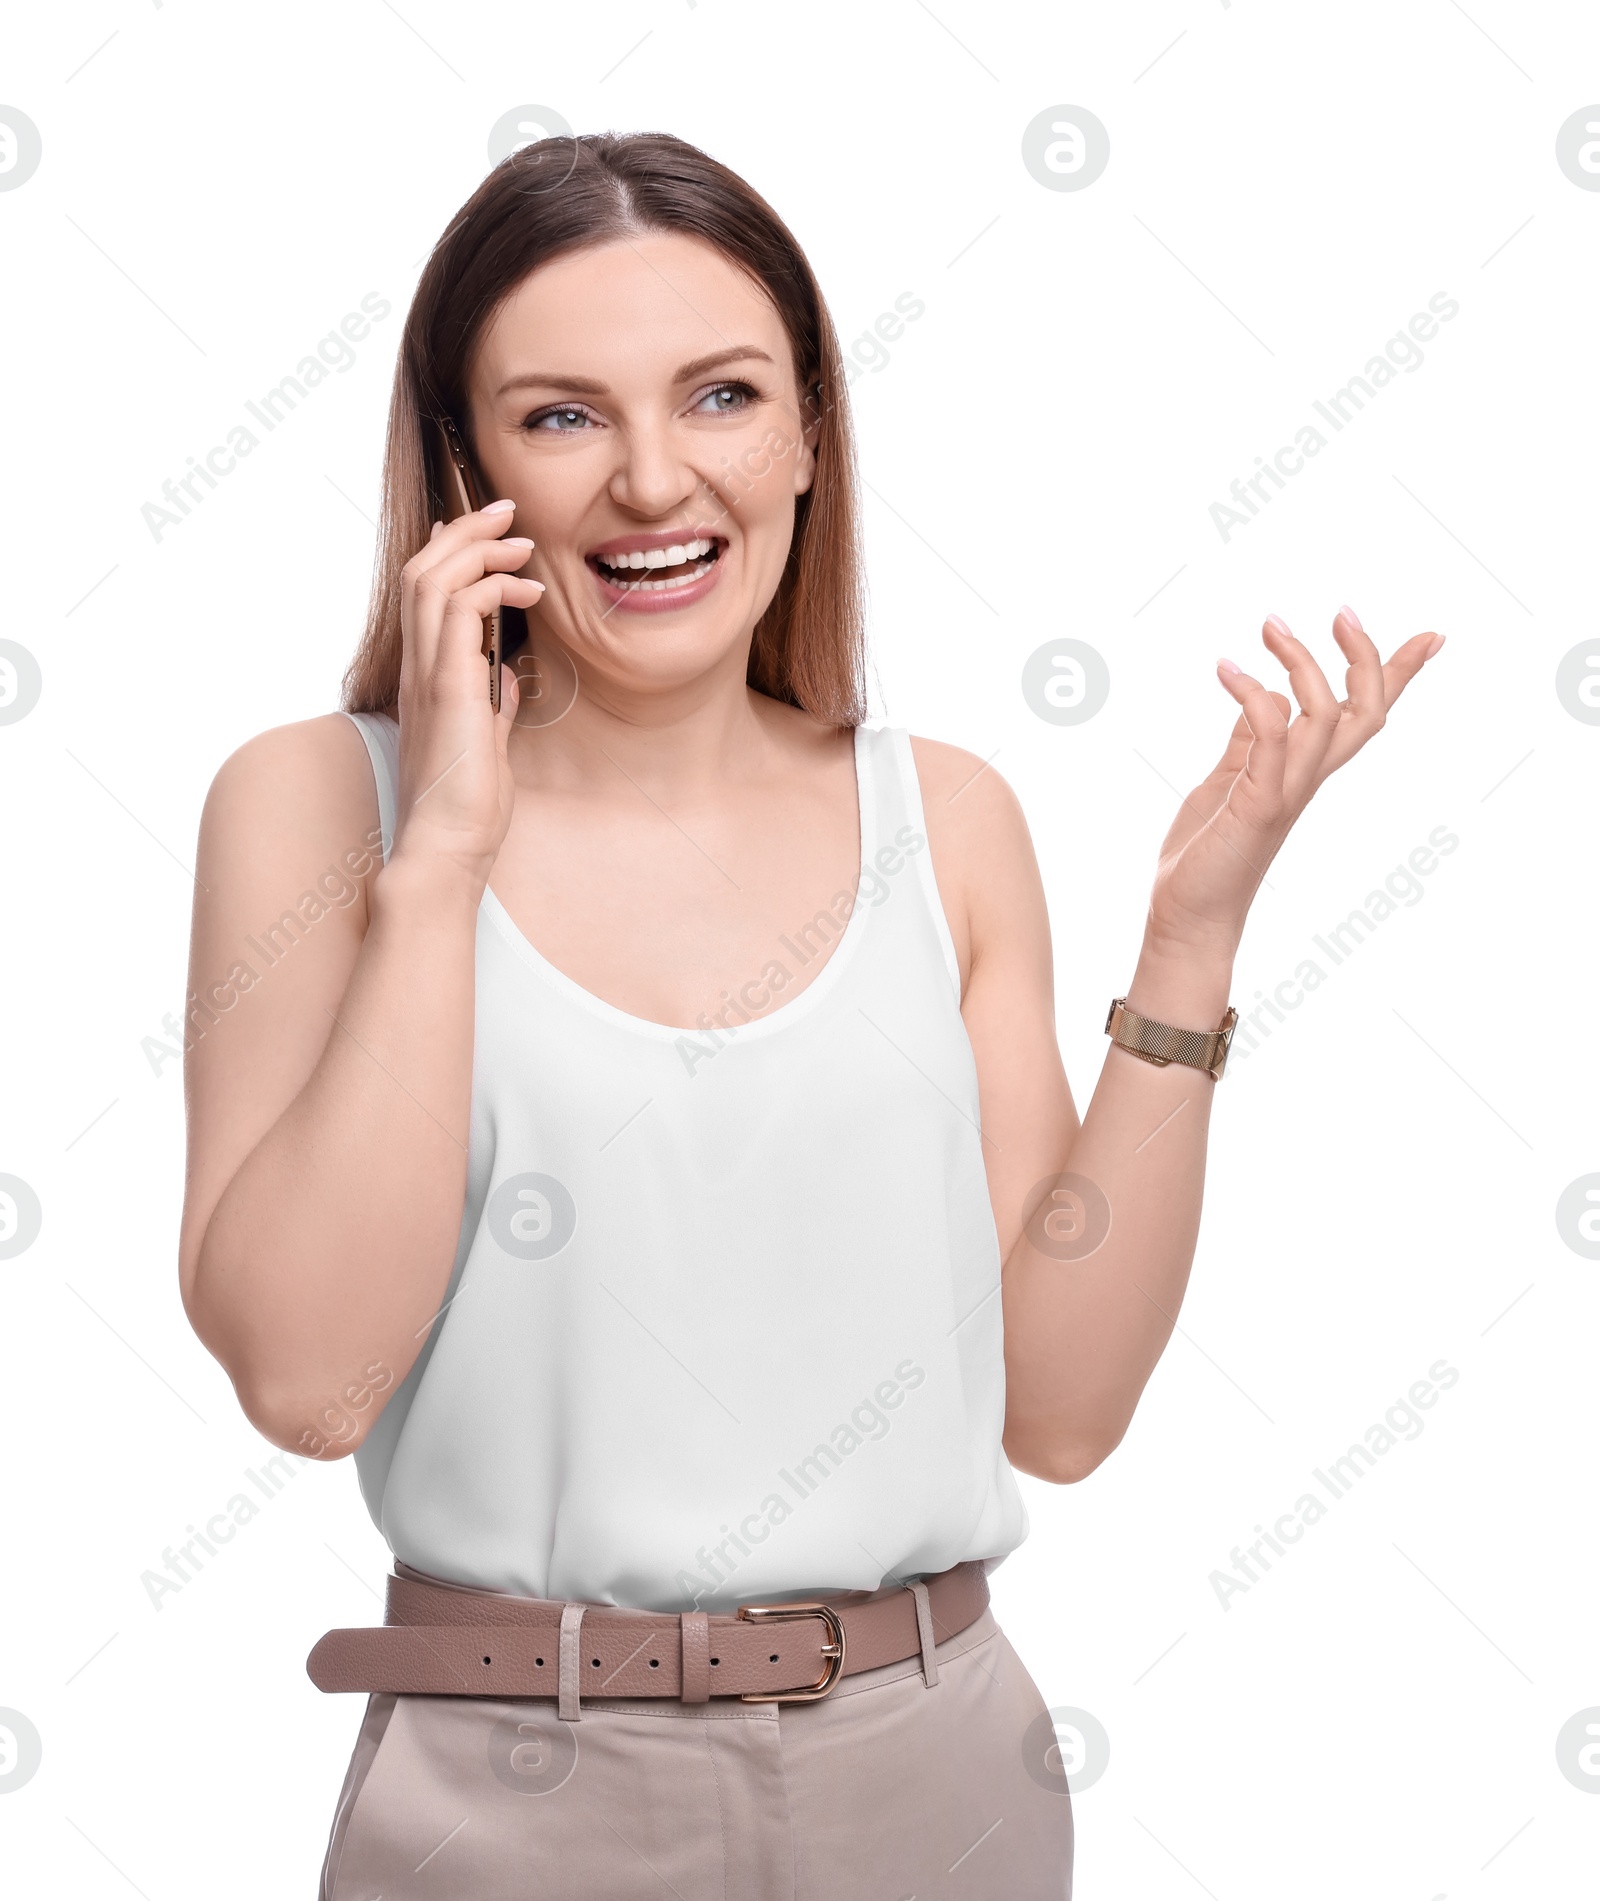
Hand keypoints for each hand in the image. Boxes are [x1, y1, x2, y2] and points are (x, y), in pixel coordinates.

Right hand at [390, 500, 544, 891]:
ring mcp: (427, 676)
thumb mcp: (486, 744)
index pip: (424, 596)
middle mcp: (416, 669)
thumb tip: (504, 679)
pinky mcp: (447, 688)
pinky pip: (458, 611)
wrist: (449, 847)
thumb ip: (490, 706)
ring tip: (520, 540)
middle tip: (506, 512)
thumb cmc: (467, 808)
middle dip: (465, 532)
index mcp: (425, 679)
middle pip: (423, 571)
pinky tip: (527, 590)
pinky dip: (492, 586)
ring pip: (432, 579)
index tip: (488, 534)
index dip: (449, 553)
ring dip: (479, 549)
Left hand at [1146, 606, 1442, 956]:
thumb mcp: (1230, 781)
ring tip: (1269, 626)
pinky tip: (1227, 670)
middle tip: (1343, 612)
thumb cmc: (1207, 854)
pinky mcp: (1260, 803)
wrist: (1187, 915)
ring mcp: (1287, 791)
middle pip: (1365, 713)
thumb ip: (1250, 742)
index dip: (1397, 676)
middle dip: (1367, 659)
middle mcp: (1306, 780)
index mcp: (1304, 772)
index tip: (1431, 636)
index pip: (1363, 717)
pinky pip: (1271, 736)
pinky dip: (1253, 694)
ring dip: (1303, 663)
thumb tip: (1265, 696)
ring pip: (1328, 717)